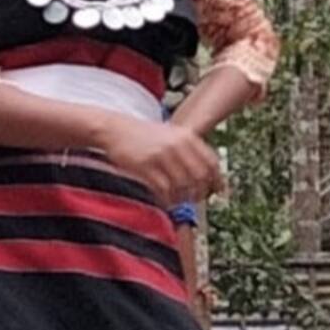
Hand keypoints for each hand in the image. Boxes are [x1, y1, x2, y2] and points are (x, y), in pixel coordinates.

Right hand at [99, 115, 223, 206]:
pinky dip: (167, 198)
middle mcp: (176, 145)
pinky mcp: (145, 166)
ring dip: (182, 198)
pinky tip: (165, 200)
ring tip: (178, 200)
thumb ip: (187, 150)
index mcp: (186, 136)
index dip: (216, 180)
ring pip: (183, 185)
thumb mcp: (169, 134)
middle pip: (200, 176)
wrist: (113, 128)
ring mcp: (161, 155)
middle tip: (194, 199)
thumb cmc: (139, 134)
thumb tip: (205, 174)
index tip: (216, 191)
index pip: (211, 162)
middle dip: (199, 192)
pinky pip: (164, 189)